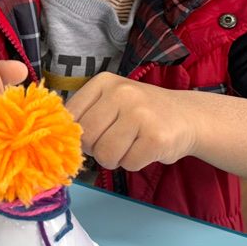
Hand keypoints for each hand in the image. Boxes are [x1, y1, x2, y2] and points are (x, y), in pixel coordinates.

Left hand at [66, 73, 197, 170]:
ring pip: (105, 154)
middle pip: (87, 137)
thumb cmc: (141, 113)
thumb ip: (86, 114)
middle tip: (114, 143)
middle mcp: (122, 93)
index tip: (92, 135)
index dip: (78, 134)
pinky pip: (129, 163)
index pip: (71, 116)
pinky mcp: (157, 137)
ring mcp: (141, 114)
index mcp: (104, 82)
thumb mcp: (111, 101)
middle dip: (96, 149)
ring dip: (115, 159)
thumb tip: (59, 138)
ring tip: (130, 145)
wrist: (187, 116)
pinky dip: (134, 163)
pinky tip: (145, 148)